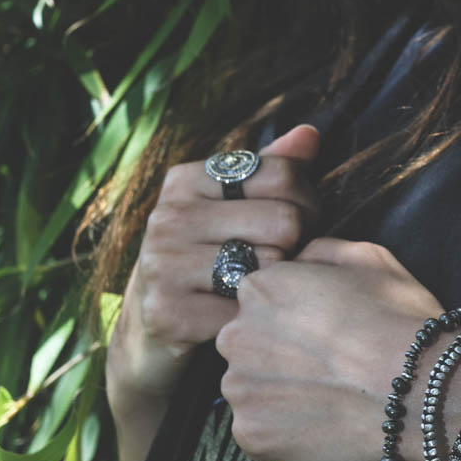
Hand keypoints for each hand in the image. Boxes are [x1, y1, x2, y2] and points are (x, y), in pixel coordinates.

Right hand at [106, 124, 321, 414]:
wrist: (151, 326)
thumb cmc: (208, 254)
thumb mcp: (233, 205)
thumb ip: (272, 168)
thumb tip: (310, 134)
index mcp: (185, 179)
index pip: (283, 175)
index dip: (306, 202)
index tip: (292, 223)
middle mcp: (168, 217)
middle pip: (285, 221)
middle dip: (296, 245)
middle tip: (280, 260)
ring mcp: (163, 265)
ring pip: (271, 266)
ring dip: (279, 284)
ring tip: (262, 286)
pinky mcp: (168, 314)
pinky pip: (249, 311)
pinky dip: (259, 319)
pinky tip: (246, 316)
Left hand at [215, 238, 445, 460]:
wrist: (417, 390)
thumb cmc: (397, 320)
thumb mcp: (369, 258)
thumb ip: (320, 253)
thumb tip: (300, 261)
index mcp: (260, 289)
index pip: (259, 301)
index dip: (293, 317)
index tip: (322, 331)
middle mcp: (236, 335)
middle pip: (247, 345)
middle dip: (277, 355)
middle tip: (325, 368)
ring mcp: (240, 389)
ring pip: (251, 390)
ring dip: (278, 394)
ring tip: (326, 400)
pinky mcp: (250, 436)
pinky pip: (260, 432)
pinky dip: (284, 432)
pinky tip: (322, 426)